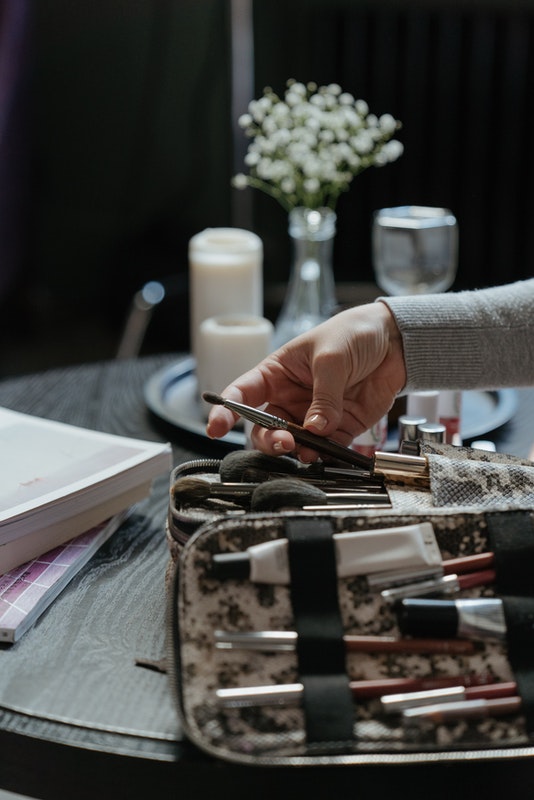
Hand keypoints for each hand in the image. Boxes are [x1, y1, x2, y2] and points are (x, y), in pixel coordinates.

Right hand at [206, 301, 406, 461]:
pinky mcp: (338, 429)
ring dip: (297, 451)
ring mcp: (312, 415)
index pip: (243, 392)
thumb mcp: (333, 357)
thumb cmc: (354, 334)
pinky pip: (324, 449)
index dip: (225, 410)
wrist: (394, 342)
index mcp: (277, 372)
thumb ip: (324, 395)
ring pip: (293, 443)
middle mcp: (289, 397)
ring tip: (309, 450)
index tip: (216, 427)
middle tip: (284, 442)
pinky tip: (327, 454)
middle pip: (264, 427)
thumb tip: (315, 428)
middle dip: (269, 439)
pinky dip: (324, 456)